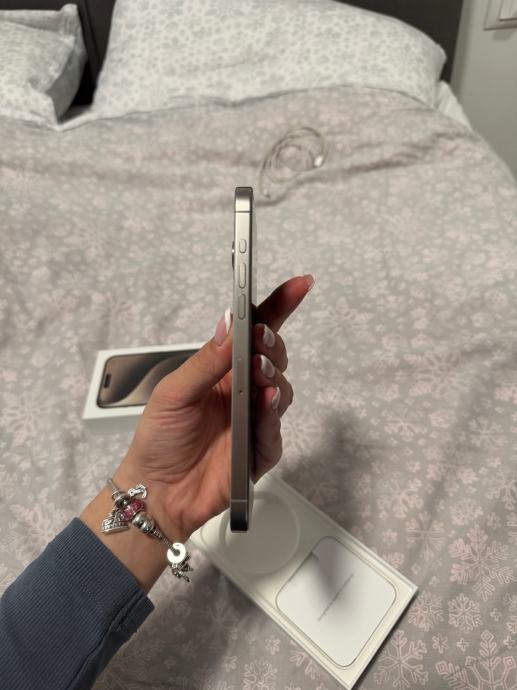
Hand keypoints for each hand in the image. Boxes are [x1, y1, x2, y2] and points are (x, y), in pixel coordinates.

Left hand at [113, 274, 313, 543]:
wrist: (156, 492)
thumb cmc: (159, 440)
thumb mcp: (173, 394)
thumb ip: (205, 362)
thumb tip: (230, 322)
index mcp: (222, 372)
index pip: (255, 333)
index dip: (278, 308)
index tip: (300, 285)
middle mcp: (243, 392)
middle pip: (273, 358)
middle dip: (272, 344)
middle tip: (262, 338)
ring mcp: (254, 421)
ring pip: (281, 390)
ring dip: (273, 377)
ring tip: (260, 373)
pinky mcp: (260, 451)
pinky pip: (275, 430)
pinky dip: (273, 415)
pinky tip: (266, 402)